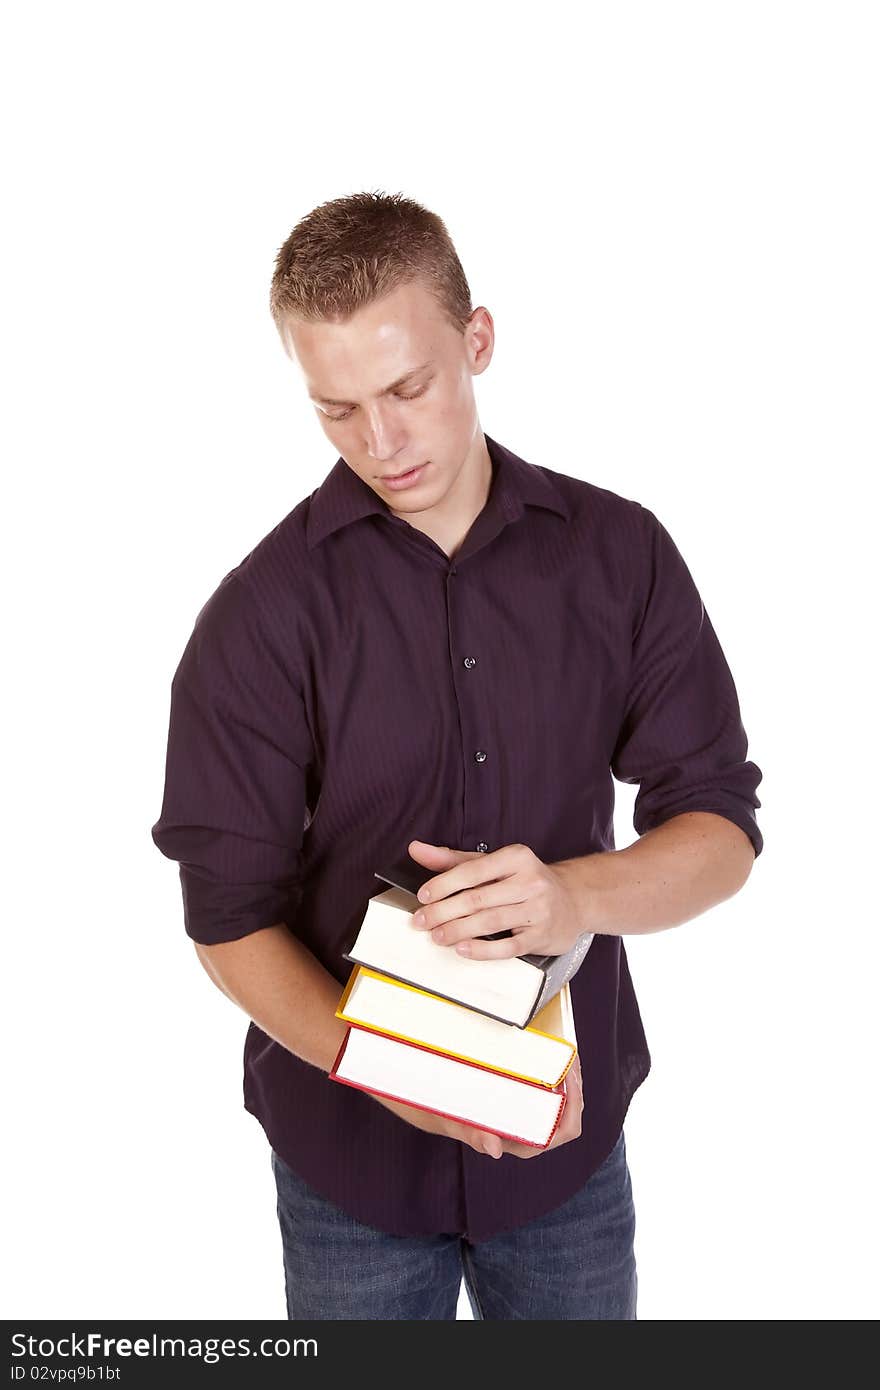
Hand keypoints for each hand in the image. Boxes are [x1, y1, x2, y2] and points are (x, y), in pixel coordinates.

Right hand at [373, 1052, 582, 1159]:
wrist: (385, 1066)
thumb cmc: (411, 1095)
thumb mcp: (438, 1113)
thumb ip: (466, 1129)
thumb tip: (494, 1150)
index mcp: (497, 1136)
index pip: (547, 1138)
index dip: (569, 1113)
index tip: (571, 1080)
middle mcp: (504, 1122)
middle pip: (555, 1118)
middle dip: (572, 1092)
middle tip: (572, 1059)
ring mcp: (500, 1102)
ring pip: (546, 1098)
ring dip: (560, 1078)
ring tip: (564, 1050)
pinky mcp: (493, 1082)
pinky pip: (529, 1079)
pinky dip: (543, 1066)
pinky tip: (544, 1045)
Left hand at [406, 839, 586, 959]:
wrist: (574, 901)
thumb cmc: (525, 881)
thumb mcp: (494, 863)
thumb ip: (453, 859)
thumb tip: (416, 849)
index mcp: (517, 857)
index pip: (473, 870)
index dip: (444, 884)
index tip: (423, 896)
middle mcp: (530, 881)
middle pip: (478, 898)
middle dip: (444, 911)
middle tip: (422, 921)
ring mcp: (538, 910)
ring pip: (491, 922)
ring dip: (458, 931)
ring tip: (437, 936)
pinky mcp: (542, 936)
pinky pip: (508, 947)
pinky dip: (483, 950)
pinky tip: (463, 949)